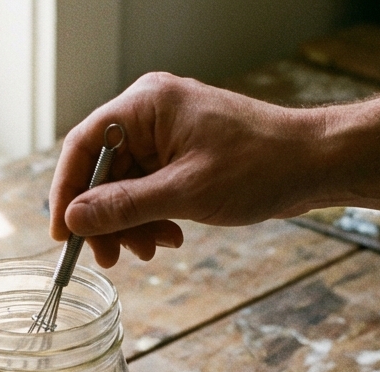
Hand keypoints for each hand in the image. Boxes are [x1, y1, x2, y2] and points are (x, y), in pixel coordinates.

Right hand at [49, 72, 327, 267]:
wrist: (316, 164)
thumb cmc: (260, 166)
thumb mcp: (185, 193)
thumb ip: (124, 206)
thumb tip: (74, 218)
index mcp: (146, 105)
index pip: (83, 145)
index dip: (67, 192)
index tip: (63, 234)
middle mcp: (151, 113)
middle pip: (102, 170)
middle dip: (105, 217)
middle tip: (110, 258)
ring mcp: (168, 134)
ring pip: (125, 186)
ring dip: (131, 223)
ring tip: (150, 251)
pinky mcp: (183, 155)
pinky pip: (150, 189)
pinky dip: (153, 217)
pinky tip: (170, 238)